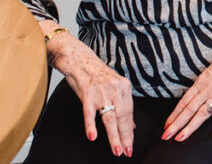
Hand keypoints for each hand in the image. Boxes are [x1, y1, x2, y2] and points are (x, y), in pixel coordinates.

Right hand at [43, 21, 134, 157]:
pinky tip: (93, 136)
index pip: (130, 113)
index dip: (130, 131)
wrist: (80, 60)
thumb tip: (132, 125)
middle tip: (127, 151)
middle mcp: (115, 88)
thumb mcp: (114, 87)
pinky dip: (91, 125)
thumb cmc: (96, 74)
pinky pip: (89, 112)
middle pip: (122, 116)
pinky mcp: (87, 93)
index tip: (131, 145)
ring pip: (109, 117)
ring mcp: (101, 91)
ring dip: (114, 136)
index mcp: (124, 87)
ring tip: (117, 149)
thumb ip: (123, 105)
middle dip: (125, 136)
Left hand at [161, 22, 211, 141]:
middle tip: (165, 136)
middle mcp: (207, 89)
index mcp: (200, 82)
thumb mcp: (211, 71)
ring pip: (202, 113)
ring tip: (180, 138)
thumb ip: (204, 84)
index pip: (183, 102)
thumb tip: (197, 95)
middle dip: (176, 124)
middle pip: (188, 110)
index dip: (174, 115)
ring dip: (190, 127)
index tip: (166, 125)